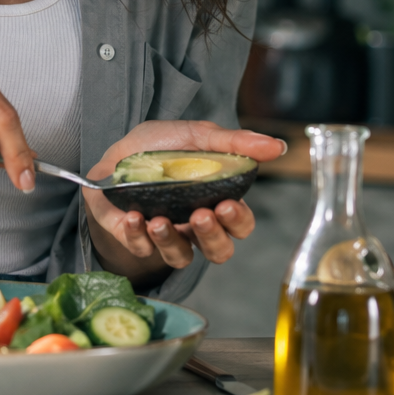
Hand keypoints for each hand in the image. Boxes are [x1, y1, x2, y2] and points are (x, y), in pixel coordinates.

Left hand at [81, 120, 286, 284]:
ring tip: (159, 220)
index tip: (227, 204)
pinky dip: (137, 236)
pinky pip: (142, 250)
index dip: (238, 221)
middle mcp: (195, 226)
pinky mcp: (136, 239)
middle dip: (213, 237)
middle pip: (219, 250)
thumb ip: (235, 143)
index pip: (240, 225)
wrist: (115, 153)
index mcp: (216, 202)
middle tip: (200, 214)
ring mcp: (167, 236)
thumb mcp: (197, 136)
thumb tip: (278, 146)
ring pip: (181, 258)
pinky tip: (133, 217)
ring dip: (171, 242)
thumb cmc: (160, 147)